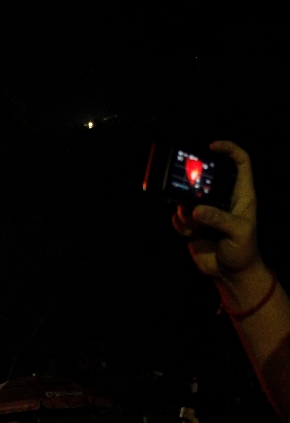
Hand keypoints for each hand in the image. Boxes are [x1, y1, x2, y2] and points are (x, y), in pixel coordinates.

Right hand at [170, 141, 268, 303]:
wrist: (231, 274)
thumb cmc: (244, 251)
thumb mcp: (237, 233)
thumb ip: (217, 219)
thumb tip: (194, 210)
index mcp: (241, 195)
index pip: (239, 162)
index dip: (227, 150)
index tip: (211, 147)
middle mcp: (222, 199)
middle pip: (204, 179)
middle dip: (192, 186)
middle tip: (186, 192)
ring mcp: (206, 211)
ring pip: (187, 200)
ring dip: (186, 213)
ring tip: (196, 228)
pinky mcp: (192, 225)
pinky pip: (178, 218)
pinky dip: (180, 226)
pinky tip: (191, 235)